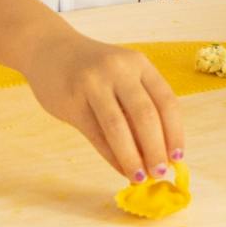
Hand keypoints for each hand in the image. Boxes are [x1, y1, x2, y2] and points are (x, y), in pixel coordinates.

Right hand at [20, 29, 183, 180]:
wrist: (48, 49)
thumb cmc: (93, 69)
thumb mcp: (122, 76)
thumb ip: (139, 106)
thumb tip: (160, 153)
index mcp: (138, 63)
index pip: (166, 101)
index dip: (175, 133)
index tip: (177, 158)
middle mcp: (118, 69)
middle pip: (145, 115)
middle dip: (156, 149)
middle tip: (160, 173)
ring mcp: (92, 83)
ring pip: (119, 127)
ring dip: (132, 158)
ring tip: (140, 177)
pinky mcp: (71, 100)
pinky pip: (96, 135)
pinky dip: (112, 157)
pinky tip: (121, 169)